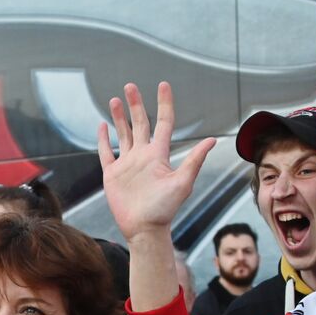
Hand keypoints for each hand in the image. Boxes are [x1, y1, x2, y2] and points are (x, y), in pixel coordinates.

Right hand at [98, 82, 214, 243]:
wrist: (144, 229)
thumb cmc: (165, 209)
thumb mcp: (183, 183)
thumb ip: (194, 160)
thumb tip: (213, 140)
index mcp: (158, 155)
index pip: (162, 122)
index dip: (163, 103)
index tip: (163, 85)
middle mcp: (143, 156)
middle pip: (139, 123)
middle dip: (135, 104)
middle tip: (130, 85)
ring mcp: (127, 164)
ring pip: (122, 134)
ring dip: (119, 117)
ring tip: (115, 100)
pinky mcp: (112, 174)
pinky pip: (106, 152)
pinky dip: (104, 139)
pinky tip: (102, 126)